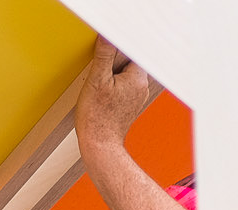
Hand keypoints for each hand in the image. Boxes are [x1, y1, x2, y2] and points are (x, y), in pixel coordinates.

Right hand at [75, 38, 154, 155]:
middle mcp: (141, 86)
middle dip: (111, 63)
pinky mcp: (129, 104)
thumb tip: (107, 36)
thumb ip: (103, 55)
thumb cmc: (98, 118)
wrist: (99, 145)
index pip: (131, 50)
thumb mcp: (96, 81)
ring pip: (123, 74)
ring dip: (109, 76)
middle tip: (99, 75)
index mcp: (138, 78)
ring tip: (99, 89)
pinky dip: (110, 87)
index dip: (116, 49)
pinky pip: (121, 87)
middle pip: (127, 61)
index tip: (106, 52)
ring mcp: (136, 96)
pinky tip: (101, 97)